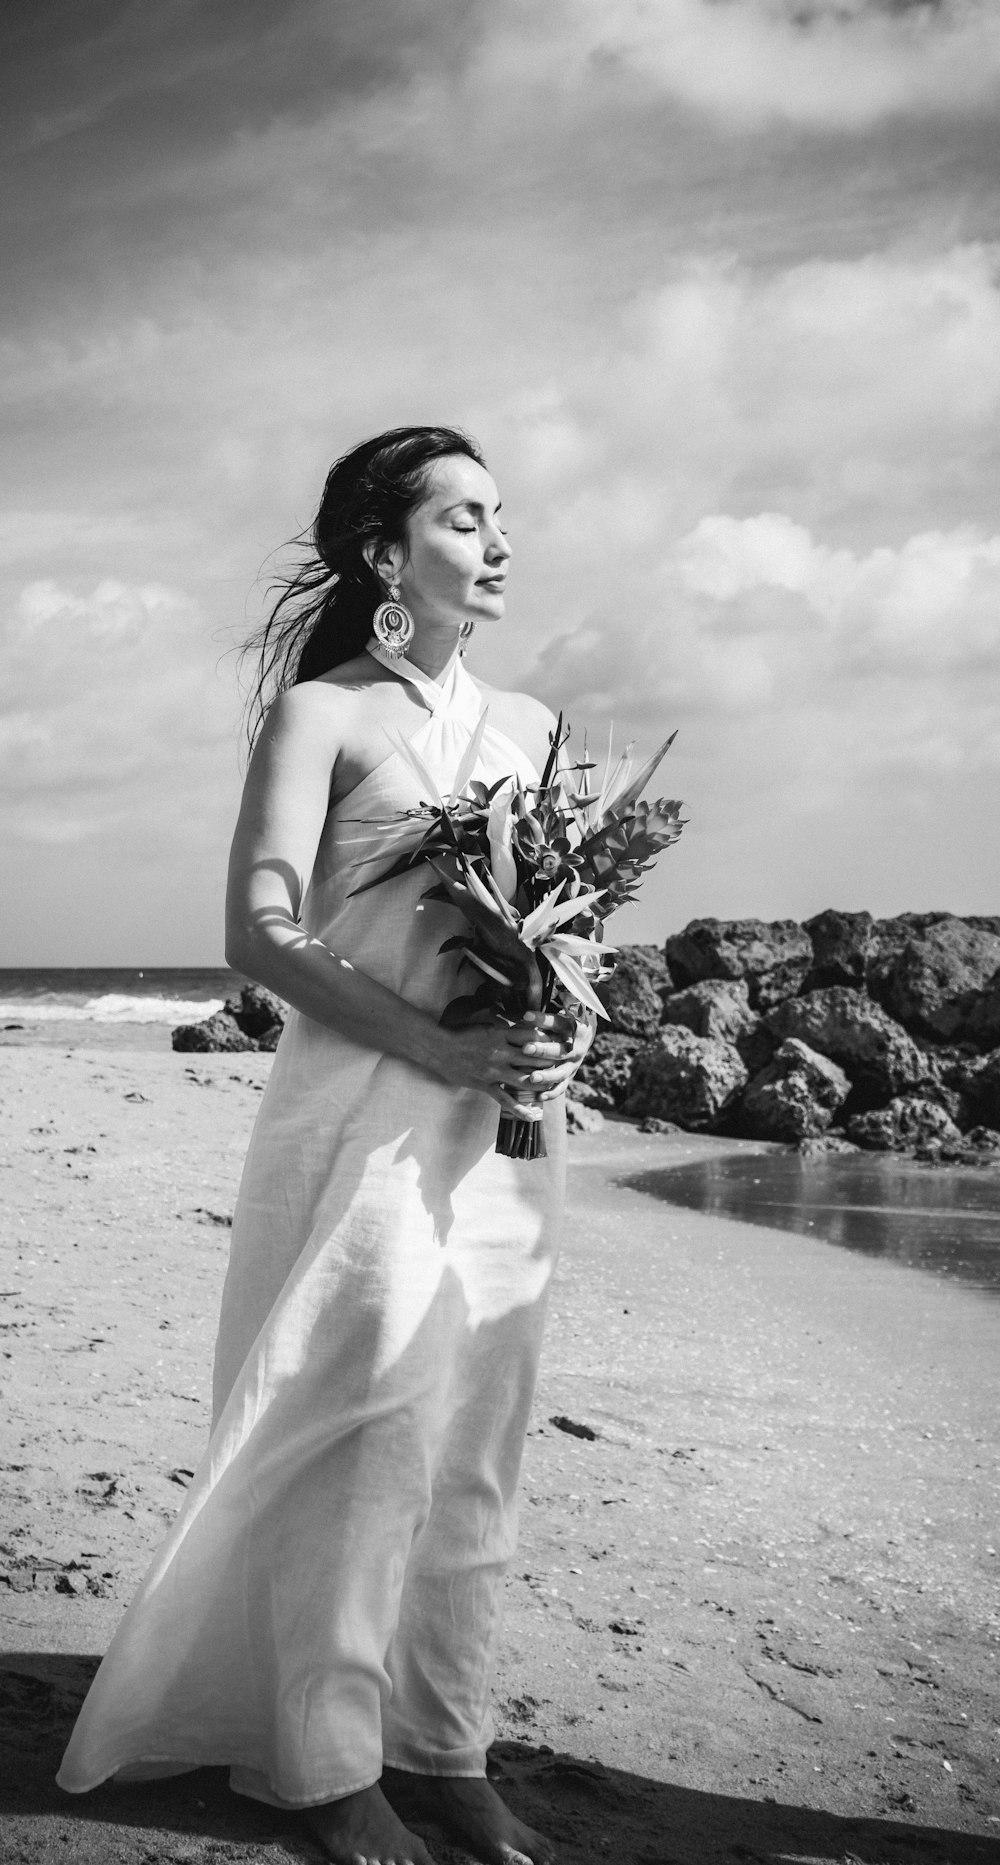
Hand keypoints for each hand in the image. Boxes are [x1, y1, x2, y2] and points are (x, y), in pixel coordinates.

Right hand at [435, 1012, 586, 1120]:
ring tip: (554, 1088)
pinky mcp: (485, 1084)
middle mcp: (501, 1052)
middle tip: (565, 1065)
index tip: (559, 1041)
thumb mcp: (483, 1024)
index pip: (530, 1036)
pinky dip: (519, 1109)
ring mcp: (494, 1070)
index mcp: (500, 1034)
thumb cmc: (459, 1034)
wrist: (438, 1048)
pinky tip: (531, 1115)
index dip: (547, 1039)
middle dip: (550, 1062)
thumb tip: (515, 1023)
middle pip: (533, 1058)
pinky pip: (505, 1099)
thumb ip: (501, 1026)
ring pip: (524, 1080)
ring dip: (541, 1085)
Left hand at [512, 1008, 594, 1102]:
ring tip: (532, 1077)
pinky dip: (551, 1093)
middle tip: (525, 1048)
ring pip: (561, 1072)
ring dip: (547, 1076)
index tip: (525, 1015)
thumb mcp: (559, 1014)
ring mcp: (573, 1065)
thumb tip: (526, 1012)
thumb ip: (545, 1014)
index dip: (543, 1019)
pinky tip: (539, 1097)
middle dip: (542, 1050)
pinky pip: (561, 1087)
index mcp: (573, 1029)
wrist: (582, 1037)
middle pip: (560, 1050)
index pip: (558, 1023)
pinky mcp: (569, 1077)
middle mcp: (575, 1048)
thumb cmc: (562, 1023)